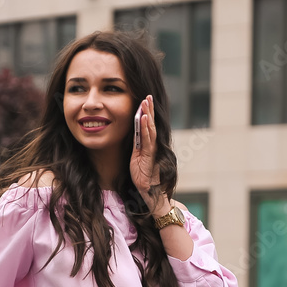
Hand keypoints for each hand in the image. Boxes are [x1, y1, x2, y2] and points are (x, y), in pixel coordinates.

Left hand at [129, 95, 165, 211]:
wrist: (149, 191)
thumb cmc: (142, 176)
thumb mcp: (136, 158)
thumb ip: (137, 146)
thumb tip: (134, 136)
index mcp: (148, 145)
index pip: (147, 126)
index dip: (146, 113)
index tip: (144, 101)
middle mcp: (151, 145)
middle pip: (151, 124)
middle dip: (149, 109)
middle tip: (147, 96)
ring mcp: (151, 150)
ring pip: (150, 129)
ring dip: (147, 115)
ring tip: (145, 102)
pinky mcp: (148, 156)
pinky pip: (147, 140)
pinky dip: (146, 128)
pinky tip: (144, 118)